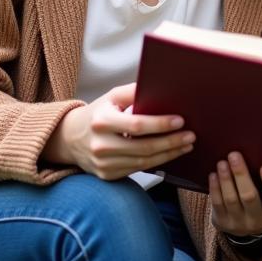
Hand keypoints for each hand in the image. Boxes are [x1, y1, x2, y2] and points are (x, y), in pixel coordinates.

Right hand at [44, 84, 194, 180]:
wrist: (70, 138)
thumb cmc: (98, 113)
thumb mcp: (111, 96)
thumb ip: (133, 91)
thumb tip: (160, 85)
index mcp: (102, 120)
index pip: (136, 125)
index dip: (160, 124)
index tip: (180, 121)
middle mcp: (101, 144)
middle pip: (143, 147)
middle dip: (171, 142)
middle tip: (191, 135)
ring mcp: (103, 163)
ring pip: (143, 161)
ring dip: (169, 154)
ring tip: (186, 145)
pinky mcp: (107, 175)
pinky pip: (137, 169)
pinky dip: (157, 163)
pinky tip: (170, 154)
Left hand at [209, 152, 261, 237]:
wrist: (246, 235)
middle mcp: (257, 219)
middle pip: (249, 196)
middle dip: (241, 175)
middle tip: (234, 154)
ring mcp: (238, 222)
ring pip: (231, 199)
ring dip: (226, 179)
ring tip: (223, 161)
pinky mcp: (222, 222)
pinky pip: (217, 204)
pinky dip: (215, 188)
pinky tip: (213, 174)